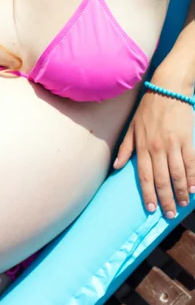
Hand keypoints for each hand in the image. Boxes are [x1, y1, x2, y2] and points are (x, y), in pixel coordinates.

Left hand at [113, 71, 194, 218]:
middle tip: (169, 214)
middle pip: (162, 179)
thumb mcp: (131, 127)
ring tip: (183, 204)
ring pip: (178, 175)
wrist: (167, 89)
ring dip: (181, 192)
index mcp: (143, 146)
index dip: (148, 194)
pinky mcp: (187, 140)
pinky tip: (194, 189)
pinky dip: (193, 178)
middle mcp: (157, 148)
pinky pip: (191, 163)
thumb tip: (116, 166)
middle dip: (166, 199)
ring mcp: (174, 144)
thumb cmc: (147, 108)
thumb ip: (125, 148)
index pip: (145, 176)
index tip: (150, 208)